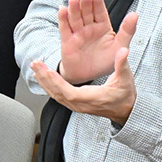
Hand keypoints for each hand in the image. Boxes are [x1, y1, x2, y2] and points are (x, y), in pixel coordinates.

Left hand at [28, 0, 138, 123]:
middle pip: (58, 94)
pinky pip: (59, 96)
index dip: (57, 83)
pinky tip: (43, 77)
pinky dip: (49, 86)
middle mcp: (81, 104)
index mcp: (92, 98)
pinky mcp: (76, 104)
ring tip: (35, 68)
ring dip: (44, 81)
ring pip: (56, 95)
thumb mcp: (125, 79)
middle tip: (35, 64)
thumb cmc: (125, 95)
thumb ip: (122, 64)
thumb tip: (123, 50)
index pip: (70, 93)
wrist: (126, 111)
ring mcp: (77, 106)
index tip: (48, 71)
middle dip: (45, 78)